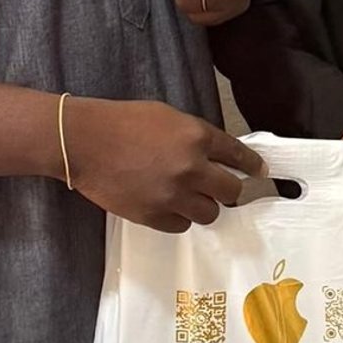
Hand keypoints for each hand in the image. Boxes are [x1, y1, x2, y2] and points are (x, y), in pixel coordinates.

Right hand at [62, 95, 264, 231]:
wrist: (83, 142)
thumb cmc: (122, 122)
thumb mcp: (167, 117)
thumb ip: (194, 137)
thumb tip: (216, 155)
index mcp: (196, 137)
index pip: (238, 155)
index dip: (252, 166)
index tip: (259, 173)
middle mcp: (191, 168)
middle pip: (231, 192)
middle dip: (230, 191)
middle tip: (223, 190)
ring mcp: (172, 195)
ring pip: (210, 213)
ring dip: (204, 206)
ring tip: (190, 197)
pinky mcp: (153, 216)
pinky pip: (181, 225)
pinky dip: (179, 216)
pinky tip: (169, 205)